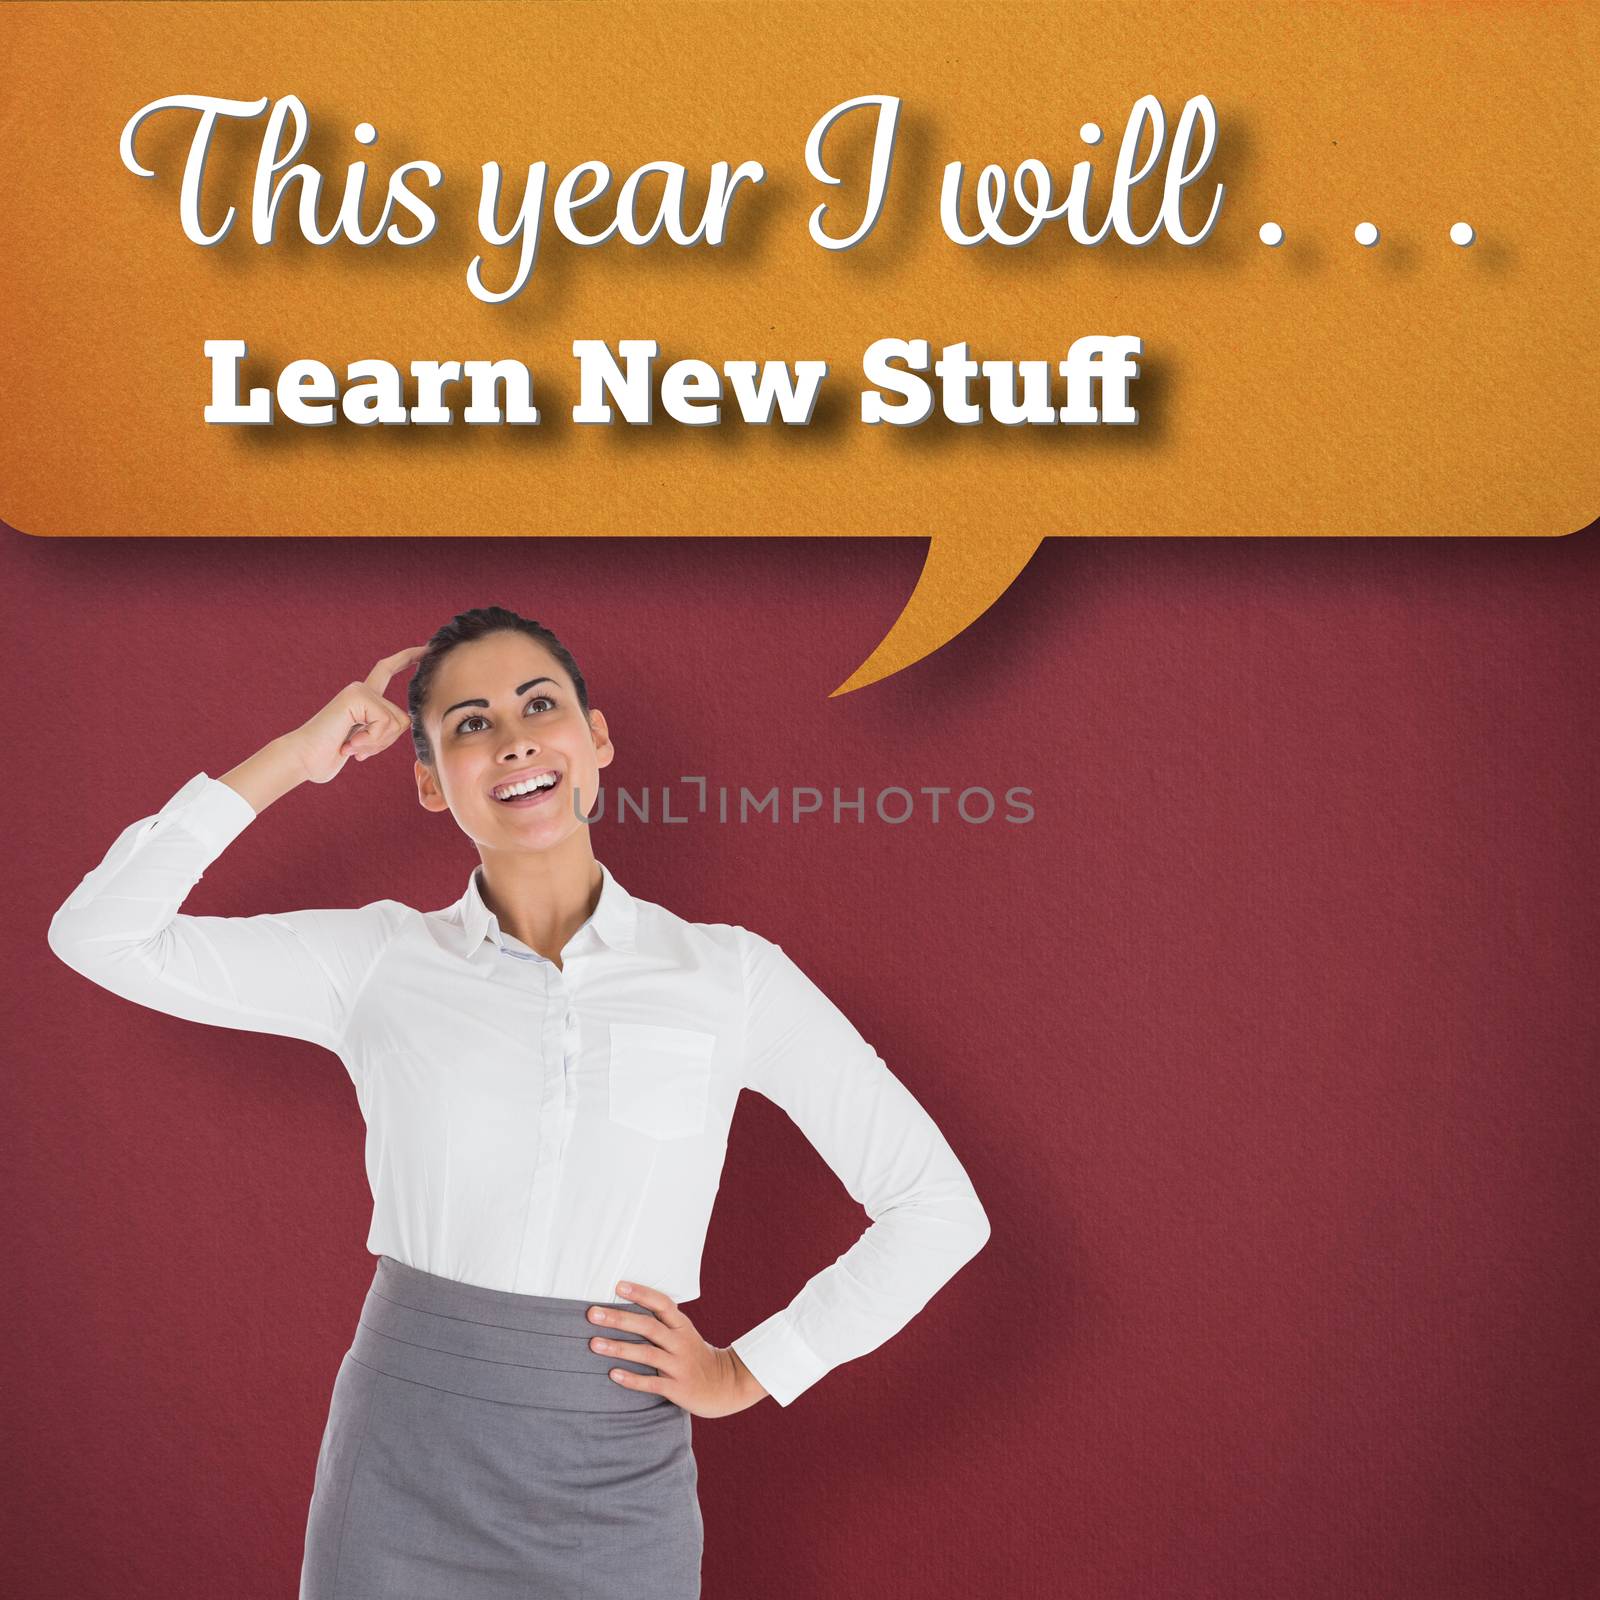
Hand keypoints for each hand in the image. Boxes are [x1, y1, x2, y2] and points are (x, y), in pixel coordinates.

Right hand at [289, 645, 427, 783]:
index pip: (387, 670)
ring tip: (350, 745)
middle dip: (386, 743)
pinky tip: (348, 743)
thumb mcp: (365, 744)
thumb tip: (407, 720)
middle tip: (357, 749)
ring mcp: (358, 690)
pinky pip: (385, 724)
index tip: (426, 647)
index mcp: (363, 698)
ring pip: (397, 723)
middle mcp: (362, 689)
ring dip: (376, 743)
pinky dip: (370, 740)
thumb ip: (383, 731)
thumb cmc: (329, 755)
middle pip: (403, 719)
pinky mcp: (356, 696)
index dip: (408, 658)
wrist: (303, 759)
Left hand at [587, 1281, 769, 1416]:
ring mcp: (679, 1365)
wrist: (725, 1386)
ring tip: (593, 1344)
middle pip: (648, 1326)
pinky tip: (613, 1375)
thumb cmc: (696, 1356)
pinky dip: (632, 1379)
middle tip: (592, 1314)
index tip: (617, 1286)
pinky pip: (652, 1382)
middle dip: (618, 1318)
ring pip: (647, 1353)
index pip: (662, 1303)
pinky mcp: (678, 1388)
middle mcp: (681, 1342)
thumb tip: (627, 1305)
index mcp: (682, 1326)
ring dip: (619, 1348)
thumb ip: (663, 1323)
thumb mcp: (685, 1334)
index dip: (640, 1293)